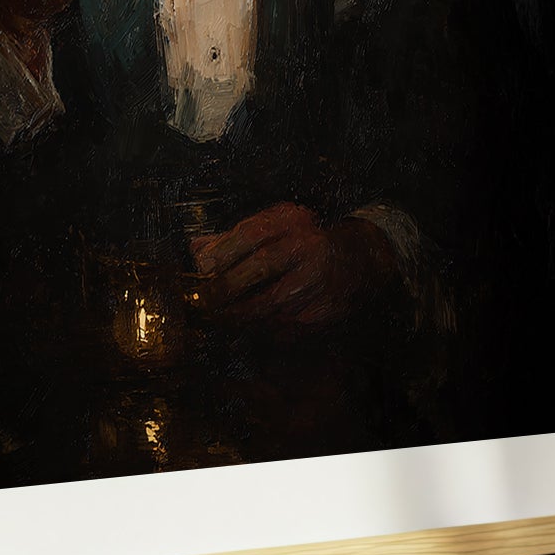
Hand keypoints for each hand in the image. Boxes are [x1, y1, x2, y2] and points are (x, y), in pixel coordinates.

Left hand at [191, 203, 393, 327]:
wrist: (358, 260)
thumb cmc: (306, 241)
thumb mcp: (276, 228)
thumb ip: (235, 238)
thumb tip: (196, 250)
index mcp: (294, 224)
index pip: (253, 235)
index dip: (223, 254)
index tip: (202, 271)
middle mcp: (309, 250)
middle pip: (260, 268)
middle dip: (226, 289)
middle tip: (203, 303)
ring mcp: (319, 283)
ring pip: (270, 304)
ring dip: (240, 315)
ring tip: (220, 318)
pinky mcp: (323, 312)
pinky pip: (285, 326)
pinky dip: (263, 330)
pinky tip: (250, 329)